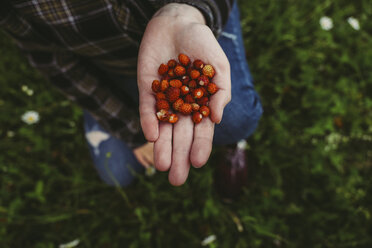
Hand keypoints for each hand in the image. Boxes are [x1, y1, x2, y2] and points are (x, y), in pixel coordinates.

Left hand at [137, 3, 230, 185]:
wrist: (178, 24)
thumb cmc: (204, 46)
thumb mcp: (220, 67)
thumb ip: (221, 92)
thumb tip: (217, 119)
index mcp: (202, 106)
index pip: (201, 132)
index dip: (200, 147)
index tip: (198, 163)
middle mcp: (182, 107)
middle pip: (180, 137)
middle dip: (178, 157)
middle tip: (176, 180)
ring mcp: (164, 100)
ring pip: (162, 128)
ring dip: (161, 147)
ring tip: (160, 166)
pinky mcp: (147, 90)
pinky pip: (148, 109)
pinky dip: (149, 121)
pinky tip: (151, 135)